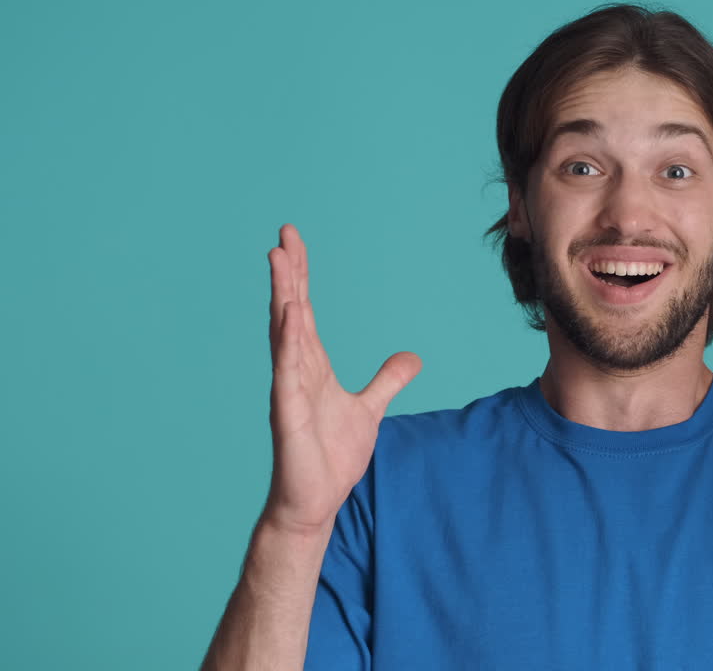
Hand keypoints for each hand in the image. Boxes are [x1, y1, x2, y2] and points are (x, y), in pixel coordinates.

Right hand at [263, 223, 421, 536]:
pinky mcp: (288, 413)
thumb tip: (412, 358)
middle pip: (290, 310)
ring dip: (282, 295)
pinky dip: (288, 343)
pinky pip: (287, 372)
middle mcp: (295, 370)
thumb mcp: (370, 410)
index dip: (301, 275)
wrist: (316, 500)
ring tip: (278, 259)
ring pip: (283, 333)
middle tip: (283, 234)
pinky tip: (289, 315)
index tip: (294, 240)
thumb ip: (387, 381)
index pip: (304, 309)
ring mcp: (289, 389)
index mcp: (312, 365)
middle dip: (288, 273)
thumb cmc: (331, 456)